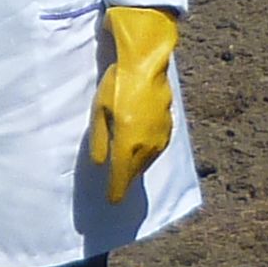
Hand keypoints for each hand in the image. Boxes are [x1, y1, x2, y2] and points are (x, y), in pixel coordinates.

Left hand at [89, 7, 177, 204]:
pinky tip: (141, 146)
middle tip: (117, 185)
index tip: (112, 202)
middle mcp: (147, 147)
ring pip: (148, 160)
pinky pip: (156, 148)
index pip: (121, 178)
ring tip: (128, 168)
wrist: (147, 65)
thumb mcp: (99, 112)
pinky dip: (147, 152)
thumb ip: (98, 141)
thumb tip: (100, 164)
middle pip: (136, 171)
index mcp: (128, 145)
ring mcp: (161, 137)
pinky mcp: (169, 127)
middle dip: (126, 178)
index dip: (116, 192)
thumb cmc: (118, 86)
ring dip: (137, 165)